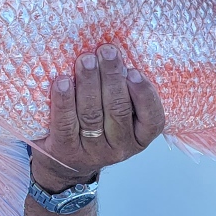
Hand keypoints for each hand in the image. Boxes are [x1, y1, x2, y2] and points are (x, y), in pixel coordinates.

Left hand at [31, 47, 164, 189]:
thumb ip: (125, 94)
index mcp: (139, 137)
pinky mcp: (66, 151)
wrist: (65, 164)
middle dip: (112, 77)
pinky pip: (65, 123)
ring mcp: (92, 151)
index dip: (144, 95)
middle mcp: (119, 148)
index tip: (134, 71)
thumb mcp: (120, 117)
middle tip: (106, 52)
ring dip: (89, 83)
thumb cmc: (97, 128)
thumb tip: (117, 56)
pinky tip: (62, 81)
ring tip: (86, 60)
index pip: (152, 119)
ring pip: (92, 114)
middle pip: (117, 110)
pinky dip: (64, 100)